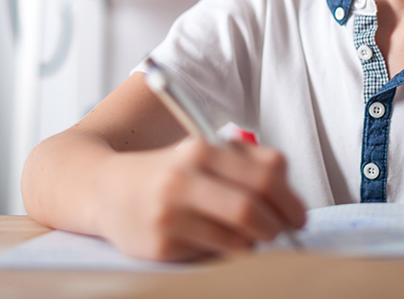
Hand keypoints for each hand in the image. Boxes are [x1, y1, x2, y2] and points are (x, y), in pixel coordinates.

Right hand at [95, 139, 305, 260]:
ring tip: (250, 238)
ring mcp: (168, 213)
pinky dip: (226, 252)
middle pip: (251, 209)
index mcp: (201, 150)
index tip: (298, 216)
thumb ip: (251, 164)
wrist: (104, 189)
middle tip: (281, 233)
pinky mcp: (159, 245)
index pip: (266, 174)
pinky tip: (218, 242)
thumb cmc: (170, 173)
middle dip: (276, 227)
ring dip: (254, 243)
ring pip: (236, 239)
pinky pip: (212, 255)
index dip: (291, 201)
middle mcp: (183, 178)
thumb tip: (291, 202)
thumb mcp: (207, 154)